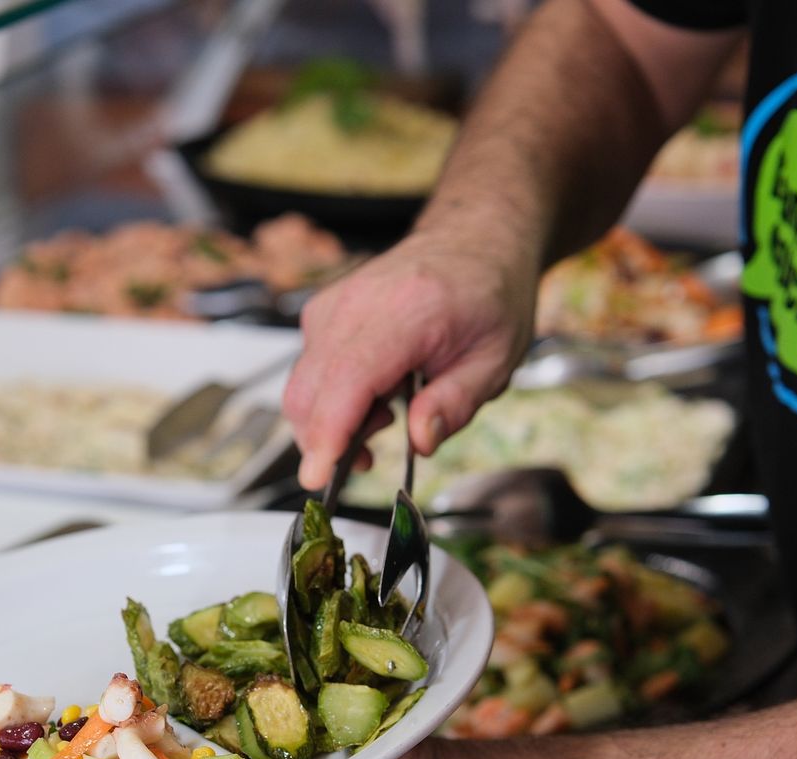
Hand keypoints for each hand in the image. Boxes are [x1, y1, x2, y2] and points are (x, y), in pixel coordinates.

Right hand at [284, 229, 538, 489]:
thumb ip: (455, 404)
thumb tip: (420, 441)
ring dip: (330, 422)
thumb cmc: (487, 295)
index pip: (348, 380)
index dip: (328, 434)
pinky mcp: (322, 313)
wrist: (473, 242)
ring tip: (387, 414)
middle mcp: (357, 303)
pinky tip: (373, 393)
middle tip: (372, 455)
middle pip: (310, 391)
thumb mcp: (494, 361)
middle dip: (327, 442)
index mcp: (406, 310)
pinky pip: (309, 372)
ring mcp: (332, 305)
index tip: (317, 477)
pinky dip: (330, 400)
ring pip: (302, 387)